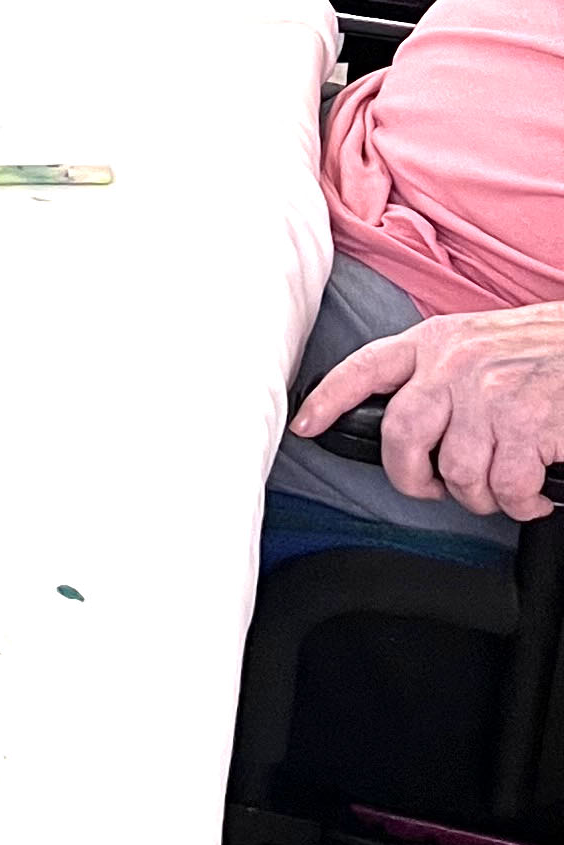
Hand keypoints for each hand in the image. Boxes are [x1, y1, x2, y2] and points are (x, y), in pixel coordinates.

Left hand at [293, 309, 563, 523]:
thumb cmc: (549, 351)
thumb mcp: (482, 343)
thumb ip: (441, 373)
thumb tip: (411, 424)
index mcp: (438, 341)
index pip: (365, 367)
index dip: (328, 399)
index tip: (305, 425)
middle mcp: (455, 364)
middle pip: (400, 435)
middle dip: (412, 477)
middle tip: (437, 487)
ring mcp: (490, 395)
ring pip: (457, 472)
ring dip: (481, 495)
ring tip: (504, 485)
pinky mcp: (526, 425)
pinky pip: (505, 490)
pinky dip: (521, 504)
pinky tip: (534, 493)